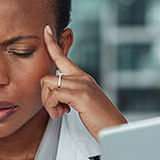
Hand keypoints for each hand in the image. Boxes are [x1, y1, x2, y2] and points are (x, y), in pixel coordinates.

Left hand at [40, 25, 125, 139]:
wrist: (114, 129)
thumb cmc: (99, 119)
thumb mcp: (83, 102)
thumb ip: (70, 94)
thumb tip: (55, 94)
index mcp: (82, 77)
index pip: (63, 57)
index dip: (52, 44)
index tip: (46, 31)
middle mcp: (82, 77)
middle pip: (48, 76)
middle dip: (44, 96)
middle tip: (55, 110)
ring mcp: (82, 84)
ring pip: (48, 84)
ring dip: (48, 102)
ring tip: (59, 113)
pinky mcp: (80, 94)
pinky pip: (54, 94)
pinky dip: (52, 106)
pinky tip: (60, 114)